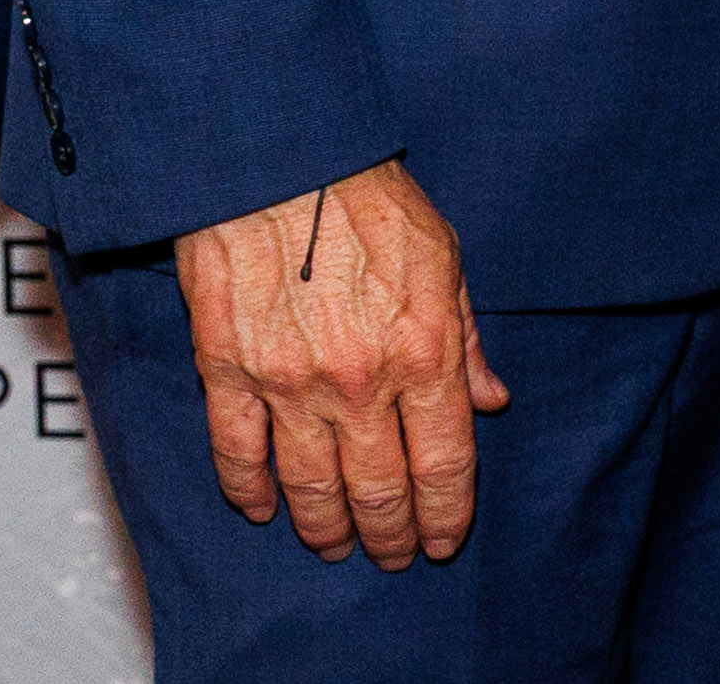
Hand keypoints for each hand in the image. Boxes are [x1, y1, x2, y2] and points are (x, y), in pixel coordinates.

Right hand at [172, 157, 508, 568]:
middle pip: (379, 488)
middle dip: (390, 535)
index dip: (447, 513)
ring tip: (336, 546)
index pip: (444, 462)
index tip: (445, 539)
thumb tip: (492, 401)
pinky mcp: (227, 372)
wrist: (279, 163)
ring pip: (309, 487)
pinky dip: (249, 492)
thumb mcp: (447, 260)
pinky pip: (236, 455)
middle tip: (392, 556)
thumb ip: (467, 339)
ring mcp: (288, 383)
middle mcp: (360, 380)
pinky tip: (262, 511)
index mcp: (424, 352)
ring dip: (325, 528)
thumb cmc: (370, 202)